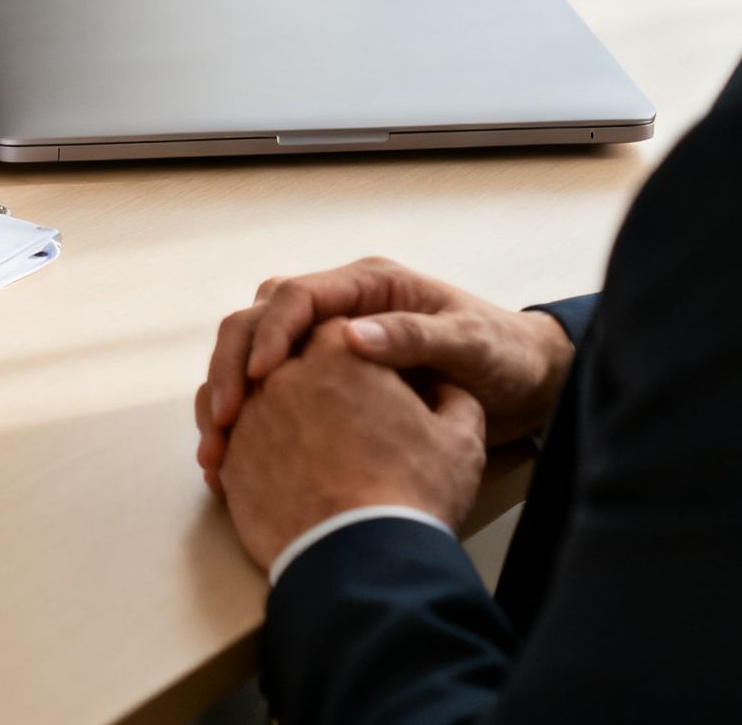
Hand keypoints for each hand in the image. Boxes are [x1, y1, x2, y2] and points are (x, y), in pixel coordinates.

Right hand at [195, 259, 572, 488]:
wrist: (525, 387)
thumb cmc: (504, 357)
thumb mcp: (471, 345)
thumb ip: (415, 336)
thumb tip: (351, 336)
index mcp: (367, 286)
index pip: (297, 296)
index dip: (272, 333)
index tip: (265, 377)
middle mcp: (337, 308)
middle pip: (257, 319)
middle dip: (232, 364)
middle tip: (224, 416)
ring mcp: (323, 343)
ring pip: (250, 354)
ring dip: (226, 393)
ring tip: (216, 443)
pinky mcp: (319, 379)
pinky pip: (266, 390)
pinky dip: (243, 417)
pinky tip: (231, 456)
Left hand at [217, 319, 487, 569]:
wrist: (362, 559)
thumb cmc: (413, 492)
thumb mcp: (459, 435)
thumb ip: (451, 396)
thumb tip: (441, 387)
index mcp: (339, 351)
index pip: (334, 328)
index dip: (351, 348)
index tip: (362, 372)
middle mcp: (283, 373)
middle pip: (284, 356)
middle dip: (302, 374)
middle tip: (327, 407)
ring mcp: (248, 417)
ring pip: (244, 393)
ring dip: (262, 404)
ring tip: (292, 434)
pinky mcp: (228, 462)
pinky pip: (225, 440)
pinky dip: (241, 444)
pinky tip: (268, 464)